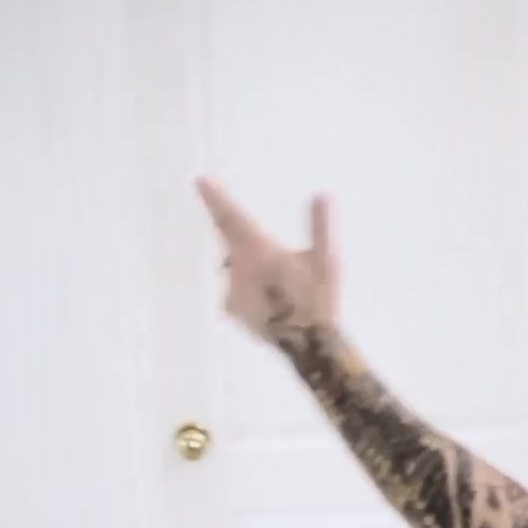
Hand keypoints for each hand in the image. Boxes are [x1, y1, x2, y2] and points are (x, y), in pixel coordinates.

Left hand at [195, 177, 339, 345]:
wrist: (308, 347)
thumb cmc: (320, 301)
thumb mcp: (327, 261)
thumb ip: (321, 226)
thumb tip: (321, 194)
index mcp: (260, 252)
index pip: (231, 218)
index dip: (215, 198)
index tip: (200, 180)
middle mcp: (239, 270)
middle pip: (230, 239)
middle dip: (238, 232)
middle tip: (259, 242)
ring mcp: (231, 291)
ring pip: (235, 264)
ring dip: (250, 264)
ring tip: (280, 284)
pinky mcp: (230, 308)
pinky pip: (235, 286)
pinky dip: (249, 286)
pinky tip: (272, 300)